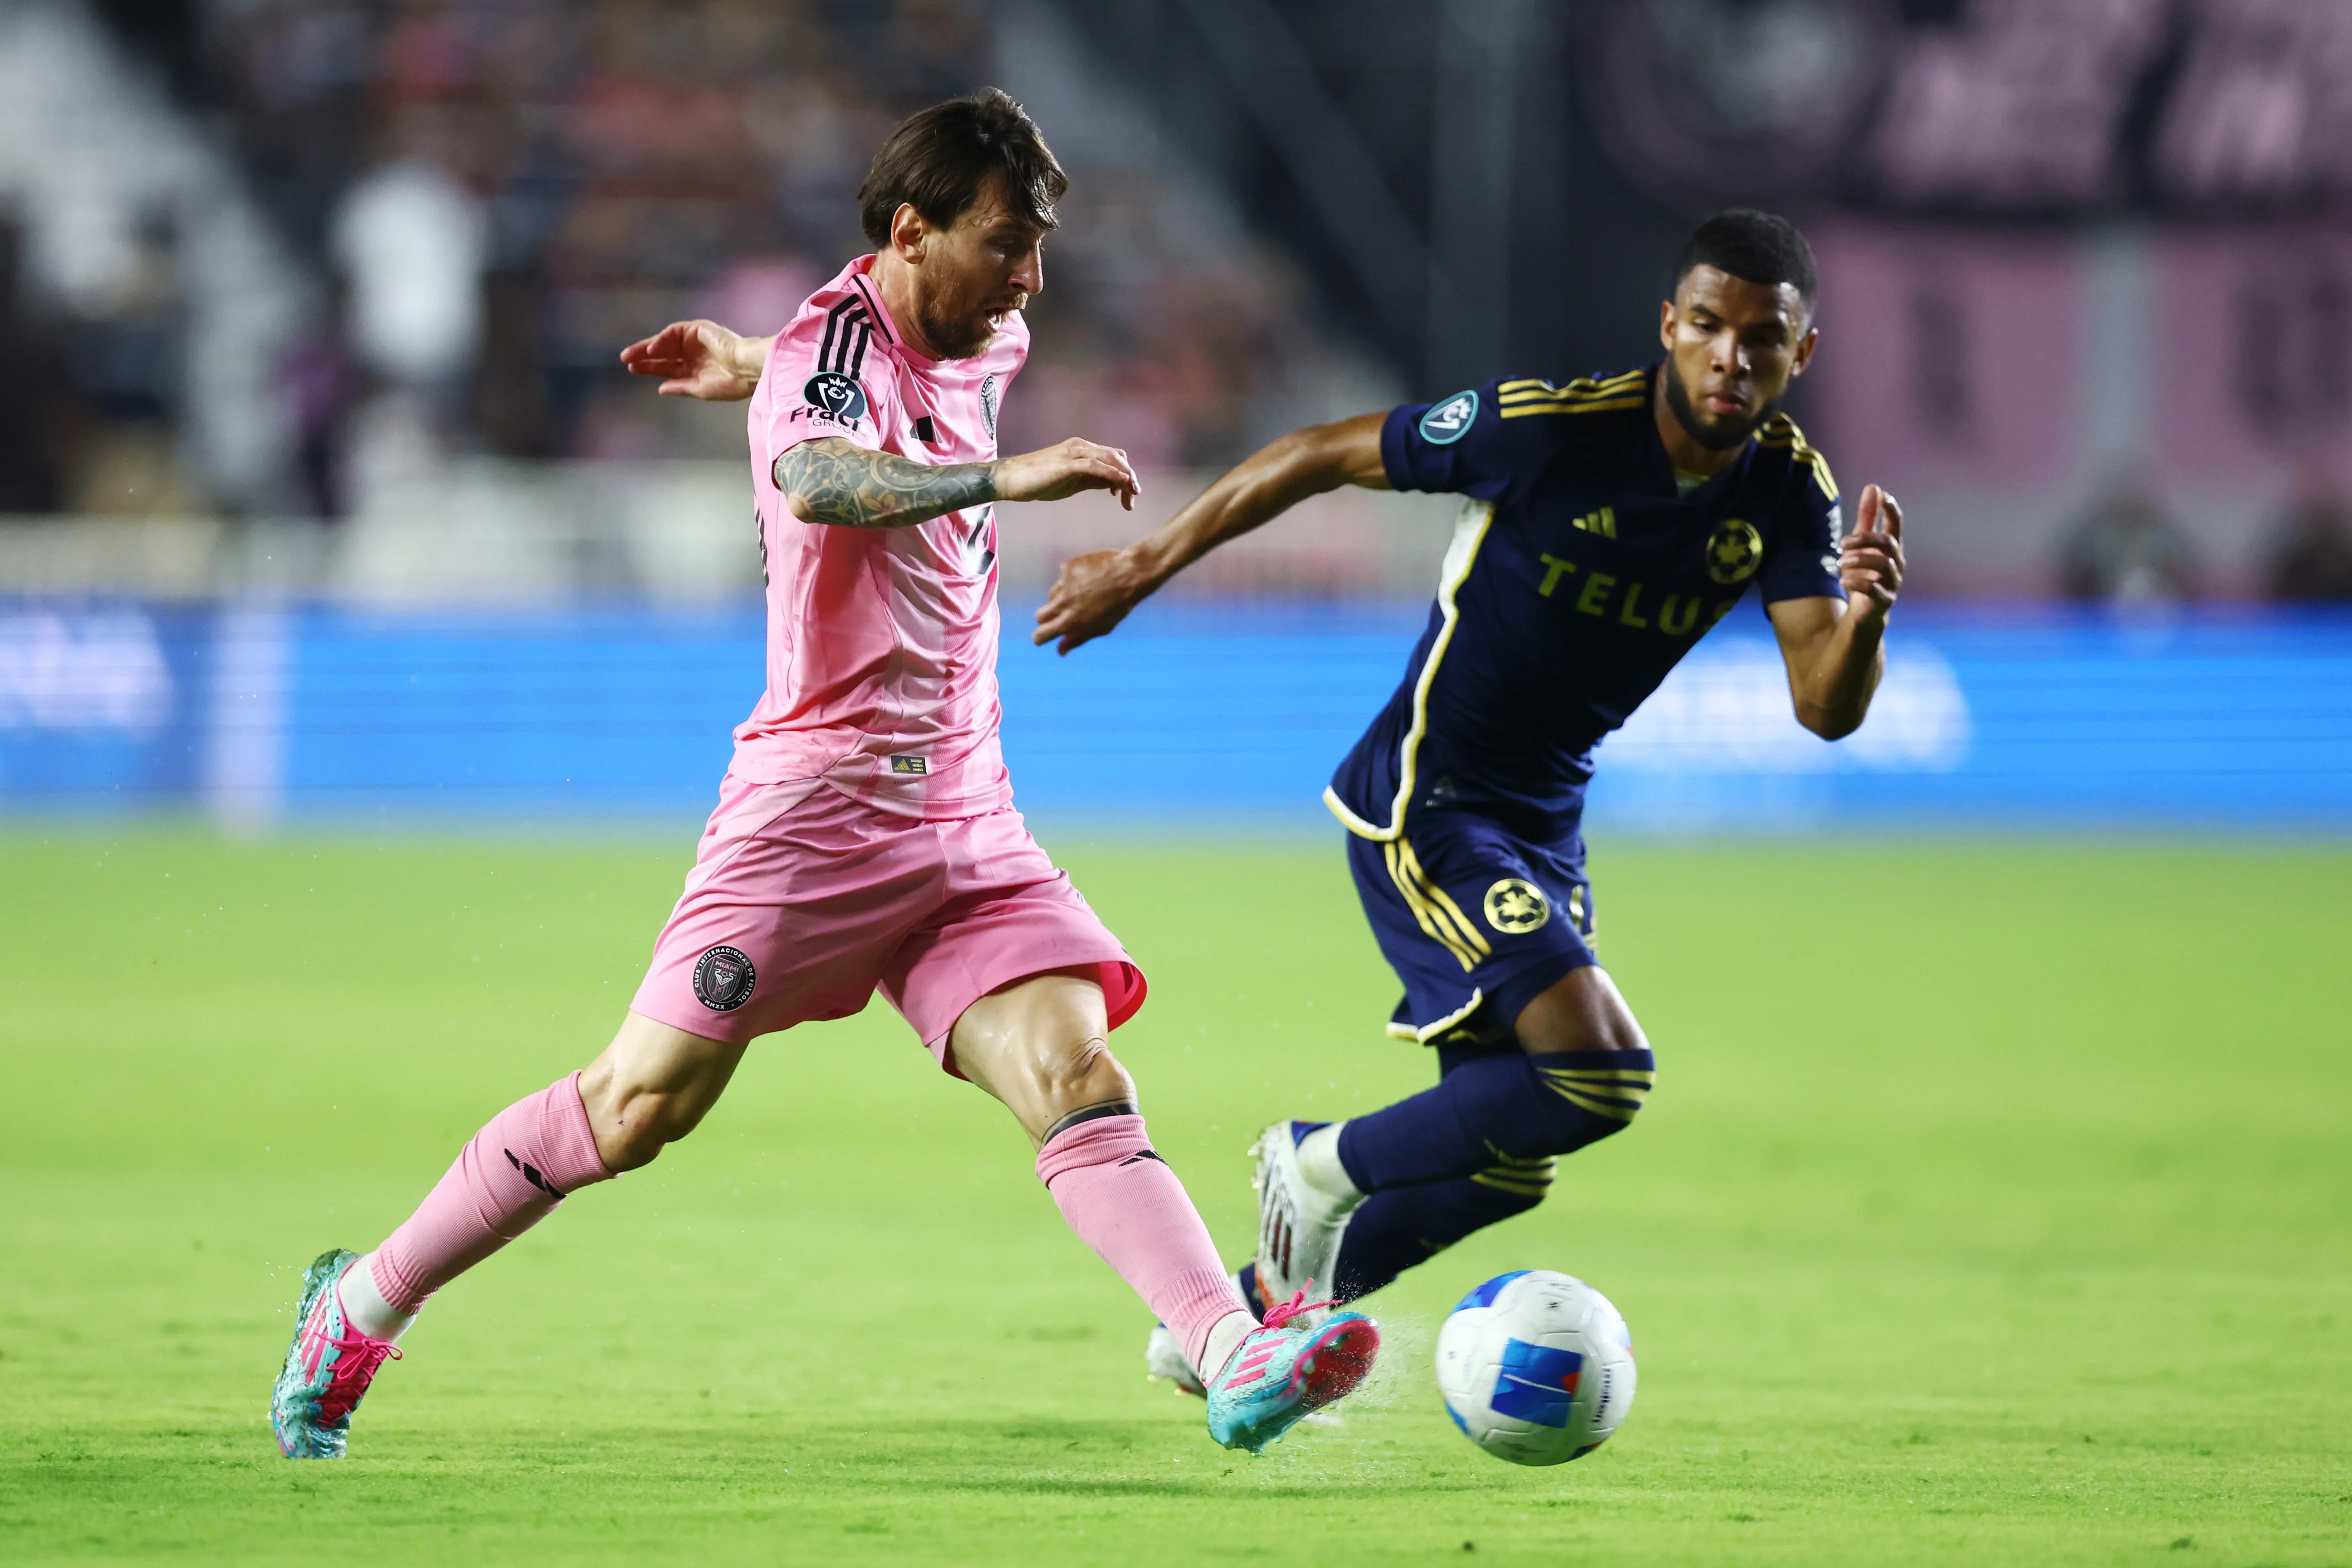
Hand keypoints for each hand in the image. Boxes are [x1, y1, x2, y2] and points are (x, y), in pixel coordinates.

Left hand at [618, 320, 765, 400]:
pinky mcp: (698, 329)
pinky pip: (674, 332)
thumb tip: (660, 389)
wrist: (747, 369)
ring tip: (632, 355)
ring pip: (665, 341)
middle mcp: (693, 353)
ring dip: (648, 347)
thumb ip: (680, 387)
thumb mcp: (700, 389)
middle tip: (625, 360)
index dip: (649, 368)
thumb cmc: (730, 383)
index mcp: (695, 369)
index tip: (632, 369)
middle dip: (643, 356)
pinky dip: (662, 340)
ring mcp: (695, 340)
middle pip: (663, 353)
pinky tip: (652, 350)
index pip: (667, 367)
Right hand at [992, 438, 1140, 509]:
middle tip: (1133, 498)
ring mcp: (1073, 453)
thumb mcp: (1072, 483)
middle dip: (1130, 477)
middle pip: (1116, 456)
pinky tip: (1122, 482)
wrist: (1011, 479)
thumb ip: (1092, 481)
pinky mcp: (1066, 464)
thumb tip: (1112, 485)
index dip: (1125, 475)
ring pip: (1109, 458)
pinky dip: (1111, 473)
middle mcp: (1081, 447)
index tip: (1128, 496)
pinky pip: (1095, 466)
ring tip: (1133, 492)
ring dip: (1125, 476)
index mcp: (1082, 450)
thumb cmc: (1038, 481)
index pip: (1113, 458)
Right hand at [1032, 548, 1152, 654]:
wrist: (1130, 574)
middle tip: (1063, 615)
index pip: (1040, 635)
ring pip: (1052, 595)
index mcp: (1069, 622)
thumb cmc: (1118, 605)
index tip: (1043, 637)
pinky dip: (1073, 579)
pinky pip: (1063, 577)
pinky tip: (1090, 578)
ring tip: (1085, 594)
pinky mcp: (1067, 567)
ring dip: (1062, 598)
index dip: (1039, 638)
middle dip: (1047, 619)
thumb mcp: (1100, 628)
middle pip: (1040, 615)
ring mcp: (1063, 583)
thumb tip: (1060, 651)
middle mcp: (1062, 603)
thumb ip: (1077, 639)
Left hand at [1841, 483, 1904, 616]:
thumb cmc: (1864, 571)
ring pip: (1883, 564)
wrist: (1864, 610)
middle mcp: (1897, 562)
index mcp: (1891, 547)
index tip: (1883, 496)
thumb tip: (1874, 486)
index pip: (1896, 525)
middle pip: (1888, 542)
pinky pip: (1874, 589)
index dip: (1891, 510)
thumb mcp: (1861, 543)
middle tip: (1843, 543)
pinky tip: (1843, 581)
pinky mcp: (1885, 600)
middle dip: (1864, 539)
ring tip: (1841, 563)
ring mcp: (1893, 582)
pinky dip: (1856, 583)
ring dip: (1859, 560)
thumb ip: (1867, 517)